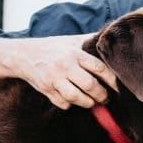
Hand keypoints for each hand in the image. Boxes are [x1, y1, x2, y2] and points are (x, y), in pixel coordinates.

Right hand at [0, 34, 119, 109]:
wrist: (24, 55)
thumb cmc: (53, 47)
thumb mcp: (71, 40)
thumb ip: (90, 41)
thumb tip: (110, 38)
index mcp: (75, 53)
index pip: (99, 68)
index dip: (112, 80)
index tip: (119, 87)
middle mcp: (65, 65)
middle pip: (90, 85)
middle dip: (102, 95)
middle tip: (106, 98)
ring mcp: (54, 79)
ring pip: (77, 98)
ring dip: (88, 103)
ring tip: (93, 101)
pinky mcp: (46, 89)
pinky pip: (64, 103)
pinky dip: (71, 104)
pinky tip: (74, 100)